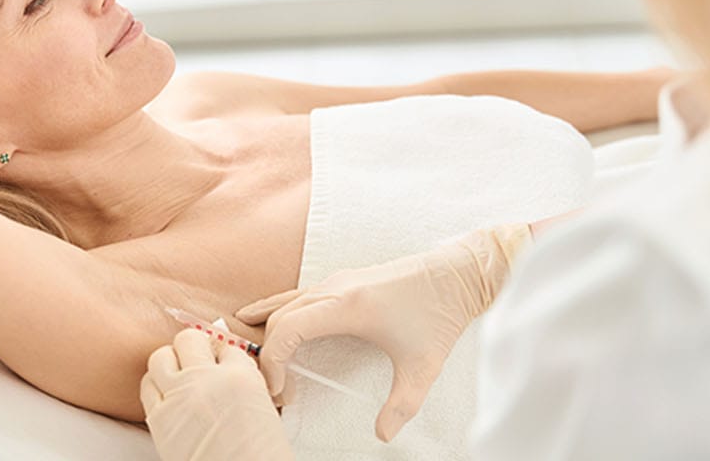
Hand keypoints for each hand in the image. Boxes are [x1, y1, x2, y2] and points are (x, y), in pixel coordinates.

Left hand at [140, 329, 292, 460]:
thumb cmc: (259, 456)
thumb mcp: (264, 411)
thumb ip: (245, 384)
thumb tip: (229, 368)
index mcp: (242, 377)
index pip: (227, 346)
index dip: (224, 353)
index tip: (222, 361)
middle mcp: (207, 380)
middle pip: (189, 338)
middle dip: (194, 347)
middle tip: (198, 361)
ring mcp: (179, 398)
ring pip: (161, 356)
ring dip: (170, 363)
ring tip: (179, 376)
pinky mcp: (158, 419)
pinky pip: (147, 386)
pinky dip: (155, 386)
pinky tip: (166, 394)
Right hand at [236, 223, 532, 441]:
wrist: (457, 274)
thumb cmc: (439, 314)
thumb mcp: (424, 366)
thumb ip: (402, 405)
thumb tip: (383, 435)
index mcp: (346, 306)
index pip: (287, 330)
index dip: (273, 361)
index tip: (280, 389)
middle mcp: (333, 288)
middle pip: (279, 318)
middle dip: (267, 353)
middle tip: (274, 387)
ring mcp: (335, 280)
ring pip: (284, 302)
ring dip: (267, 328)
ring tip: (252, 354)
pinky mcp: (341, 280)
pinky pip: (296, 294)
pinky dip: (277, 310)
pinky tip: (267, 319)